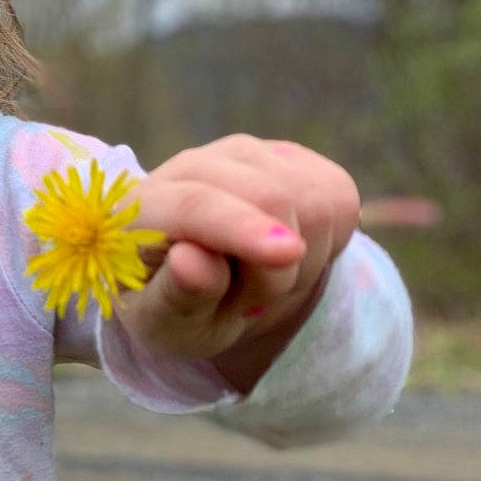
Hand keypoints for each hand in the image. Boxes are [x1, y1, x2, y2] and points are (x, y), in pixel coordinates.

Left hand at [118, 136, 358, 373]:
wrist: (209, 282)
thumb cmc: (179, 309)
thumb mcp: (168, 326)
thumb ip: (174, 298)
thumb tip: (189, 260)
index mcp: (142, 207)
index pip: (195, 205)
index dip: (241, 227)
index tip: (286, 254)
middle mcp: (193, 165)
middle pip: (267, 197)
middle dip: (276, 271)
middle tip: (250, 306)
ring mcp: (245, 154)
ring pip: (311, 202)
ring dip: (301, 264)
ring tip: (262, 284)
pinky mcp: (294, 159)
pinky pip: (338, 202)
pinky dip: (325, 246)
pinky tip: (287, 258)